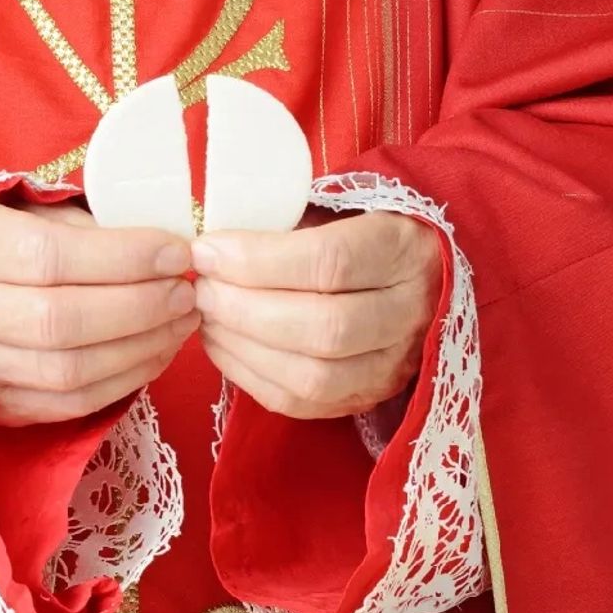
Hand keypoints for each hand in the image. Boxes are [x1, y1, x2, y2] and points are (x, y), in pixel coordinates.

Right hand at [0, 199, 196, 426]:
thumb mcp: (26, 211)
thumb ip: (83, 229)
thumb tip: (159, 251)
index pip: (50, 258)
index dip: (123, 258)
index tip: (175, 251)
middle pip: (62, 322)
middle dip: (141, 308)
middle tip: (186, 292)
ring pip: (70, 372)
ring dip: (142, 349)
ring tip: (181, 322)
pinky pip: (70, 404)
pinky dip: (124, 381)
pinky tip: (154, 352)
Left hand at [192, 209, 440, 418]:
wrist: (405, 279)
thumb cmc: (354, 232)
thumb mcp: (332, 210)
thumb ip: (283, 226)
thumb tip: (211, 249)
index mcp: (405, 249)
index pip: (330, 262)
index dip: (257, 260)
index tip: (206, 251)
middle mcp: (411, 314)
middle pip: (323, 328)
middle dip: (244, 309)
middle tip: (201, 288)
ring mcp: (392, 366)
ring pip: (311, 376)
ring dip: (242, 347)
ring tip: (206, 314)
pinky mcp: (364, 398)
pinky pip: (298, 402)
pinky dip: (247, 374)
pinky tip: (221, 342)